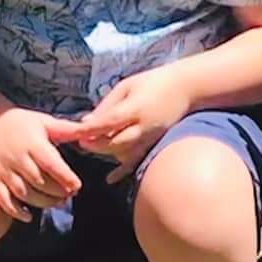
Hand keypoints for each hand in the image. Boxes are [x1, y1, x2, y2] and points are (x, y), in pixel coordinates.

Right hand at [0, 107, 85, 222]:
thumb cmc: (22, 123)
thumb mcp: (44, 121)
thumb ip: (67, 129)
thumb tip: (91, 129)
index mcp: (32, 143)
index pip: (50, 163)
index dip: (65, 177)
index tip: (77, 186)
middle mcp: (17, 158)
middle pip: (39, 181)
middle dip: (57, 191)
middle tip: (70, 194)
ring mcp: (4, 170)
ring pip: (23, 193)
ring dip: (42, 202)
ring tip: (57, 202)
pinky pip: (3, 199)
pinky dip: (15, 211)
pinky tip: (29, 217)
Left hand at [74, 67, 191, 182]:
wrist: (186, 89)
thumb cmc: (153, 82)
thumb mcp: (127, 86)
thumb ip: (107, 104)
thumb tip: (86, 121)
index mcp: (135, 108)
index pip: (108, 122)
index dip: (90, 129)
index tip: (76, 132)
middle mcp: (143, 127)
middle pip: (115, 142)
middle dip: (96, 143)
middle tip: (81, 142)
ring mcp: (150, 138)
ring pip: (123, 152)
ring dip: (106, 151)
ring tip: (93, 146)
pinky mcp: (155, 144)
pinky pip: (138, 160)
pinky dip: (123, 171)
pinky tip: (110, 179)